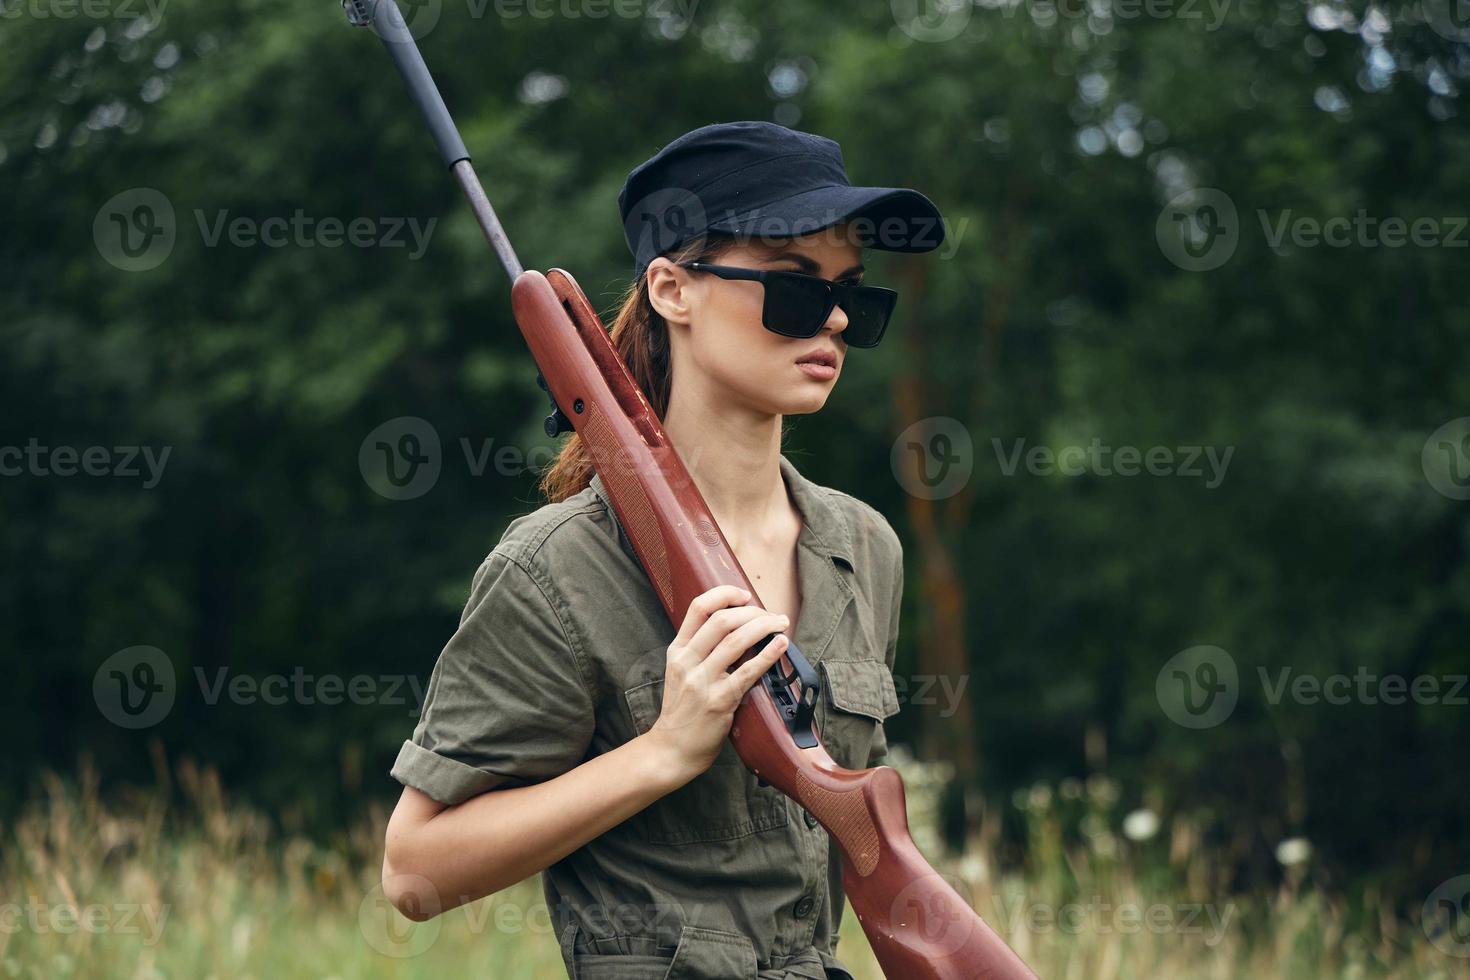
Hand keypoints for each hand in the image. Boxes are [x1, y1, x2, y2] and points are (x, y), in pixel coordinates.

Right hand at [644, 585, 790, 781]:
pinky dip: (768, 655)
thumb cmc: (683, 710)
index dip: (725, 594)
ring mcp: (702, 682)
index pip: (698, 608)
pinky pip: (748, 672)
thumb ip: (699, 650)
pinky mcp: (719, 702)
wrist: (672, 749)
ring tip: (781, 624)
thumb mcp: (680, 673)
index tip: (745, 595)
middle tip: (772, 615)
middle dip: (753, 612)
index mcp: (677, 650)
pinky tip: (781, 646)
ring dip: (764, 627)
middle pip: (722, 620)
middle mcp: (687, 662)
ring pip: (736, 641)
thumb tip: (736, 627)